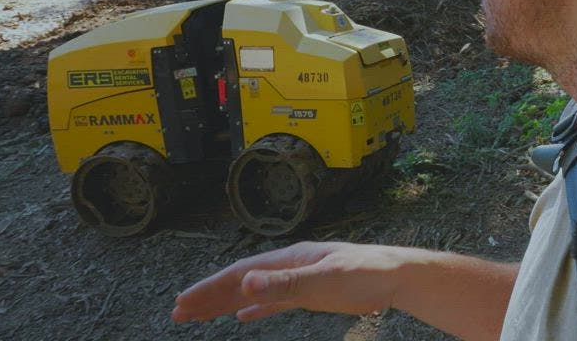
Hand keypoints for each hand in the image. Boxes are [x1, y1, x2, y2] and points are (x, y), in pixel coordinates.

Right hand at [171, 241, 403, 322]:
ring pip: (254, 293)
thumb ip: (286, 283)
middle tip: (178, 313)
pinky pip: (274, 303)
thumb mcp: (326, 279)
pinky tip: (242, 317)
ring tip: (198, 315)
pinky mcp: (312, 294)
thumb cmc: (367, 272)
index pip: (241, 274)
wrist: (398, 276)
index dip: (210, 288)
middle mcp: (290, 267)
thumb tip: (246, 281)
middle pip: (241, 282)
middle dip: (209, 297)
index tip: (183, 302)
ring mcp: (300, 280)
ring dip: (226, 304)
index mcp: (290, 259)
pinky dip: (255, 309)